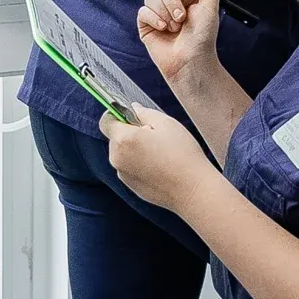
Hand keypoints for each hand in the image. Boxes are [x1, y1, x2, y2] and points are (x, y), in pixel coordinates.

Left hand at [100, 107, 222, 213]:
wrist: (192, 190)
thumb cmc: (182, 155)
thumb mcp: (167, 124)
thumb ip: (145, 113)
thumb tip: (134, 109)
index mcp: (123, 140)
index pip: (105, 121)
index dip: (116, 115)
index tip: (131, 116)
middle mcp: (117, 158)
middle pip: (115, 138)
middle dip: (129, 133)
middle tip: (154, 136)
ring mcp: (123, 174)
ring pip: (123, 154)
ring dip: (134, 149)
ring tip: (160, 153)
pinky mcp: (130, 186)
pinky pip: (130, 168)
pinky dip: (139, 164)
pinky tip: (160, 166)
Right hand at [138, 0, 222, 84]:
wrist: (190, 60)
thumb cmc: (203, 38)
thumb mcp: (211, 7)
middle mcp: (173, 3)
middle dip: (173, 1)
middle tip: (182, 18)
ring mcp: (158, 13)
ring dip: (164, 12)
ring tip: (174, 27)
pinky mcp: (146, 23)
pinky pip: (143, 10)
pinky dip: (154, 18)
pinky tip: (163, 29)